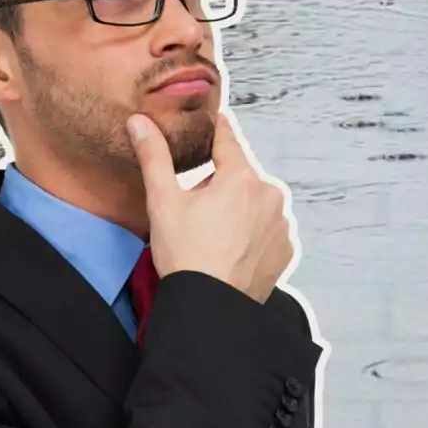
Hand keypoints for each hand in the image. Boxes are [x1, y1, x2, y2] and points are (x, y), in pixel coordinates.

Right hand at [127, 112, 292, 303]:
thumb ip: (154, 156)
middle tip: (198, 209)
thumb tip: (140, 122)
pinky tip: (232, 248)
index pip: (229, 140)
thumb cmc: (185, 255)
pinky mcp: (287, 249)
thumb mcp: (163, 202)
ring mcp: (283, 224)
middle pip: (242, 176)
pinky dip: (253, 233)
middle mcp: (271, 195)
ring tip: (214, 234)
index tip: (216, 119)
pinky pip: (268, 229)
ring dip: (240, 208)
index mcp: (242, 177)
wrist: (210, 308)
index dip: (218, 129)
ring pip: (257, 203)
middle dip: (222, 184)